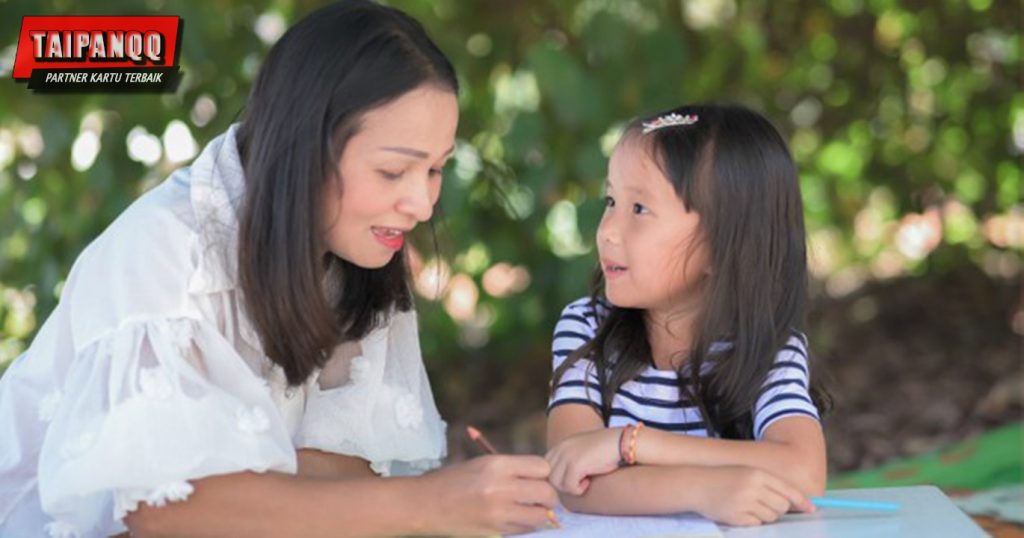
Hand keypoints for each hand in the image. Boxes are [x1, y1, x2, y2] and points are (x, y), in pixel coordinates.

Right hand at [418, 454, 557, 535]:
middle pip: (546, 492)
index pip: (542, 467)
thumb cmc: (453, 481)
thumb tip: (541, 477)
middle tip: (542, 498)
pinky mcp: (495, 531)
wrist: (425, 504)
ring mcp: (498, 512)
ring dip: (540, 514)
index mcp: (497, 464)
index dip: (543, 473)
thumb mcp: (481, 464)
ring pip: (540, 516)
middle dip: (548, 496)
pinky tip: (516, 519)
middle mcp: (501, 487)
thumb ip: (511, 469)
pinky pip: (524, 530)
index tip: (538, 477)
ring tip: (532, 510)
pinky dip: (526, 526)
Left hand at [545, 428, 622, 494]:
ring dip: (570, 487)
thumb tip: (559, 481)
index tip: (573, 480)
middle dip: (563, 484)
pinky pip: (569, 486)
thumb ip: (569, 460)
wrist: (621, 442)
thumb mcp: (582, 451)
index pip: (546, 467)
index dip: (558, 477)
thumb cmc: (605, 449)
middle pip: (549, 476)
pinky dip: (579, 489)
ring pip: (556, 483)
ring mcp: (566, 455)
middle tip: (579, 482)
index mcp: (561, 444)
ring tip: (585, 482)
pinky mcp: (575, 465)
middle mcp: (561, 448)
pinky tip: (589, 482)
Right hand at [691, 466, 814, 525]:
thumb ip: (769, 485)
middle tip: (766, 504)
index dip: (801, 501)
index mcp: (757, 474)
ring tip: (749, 506)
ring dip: (765, 515)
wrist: (696, 484)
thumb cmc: (725, 478)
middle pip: (782, 506)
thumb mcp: (747, 474)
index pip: (787, 490)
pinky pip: (757, 524)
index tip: (812, 508)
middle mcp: (753, 487)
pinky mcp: (737, 517)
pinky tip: (740, 512)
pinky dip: (753, 521)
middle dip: (779, 509)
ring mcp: (744, 503)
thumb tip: (797, 502)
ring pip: (771, 517)